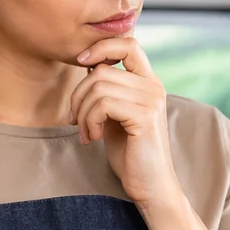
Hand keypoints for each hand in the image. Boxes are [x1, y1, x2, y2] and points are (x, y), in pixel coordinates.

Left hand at [69, 38, 183, 209]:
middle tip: (76, 121)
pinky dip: (90, 121)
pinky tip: (94, 138)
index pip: (129, 44)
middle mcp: (153, 87)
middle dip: (79, 95)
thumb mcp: (115, 115)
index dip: (101, 47)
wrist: (151, 185)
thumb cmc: (131, 153)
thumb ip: (108, 90)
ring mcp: (151, 100)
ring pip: (98, 87)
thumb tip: (88, 65)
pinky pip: (103, 104)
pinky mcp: (144, 117)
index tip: (81, 62)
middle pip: (101, 70)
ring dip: (83, 113)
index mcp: (149, 83)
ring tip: (87, 133)